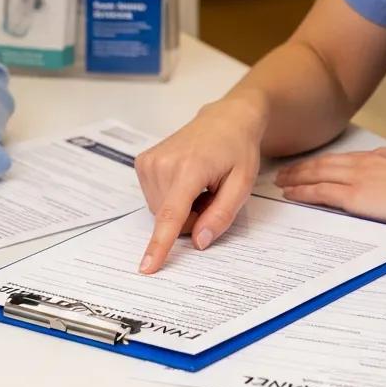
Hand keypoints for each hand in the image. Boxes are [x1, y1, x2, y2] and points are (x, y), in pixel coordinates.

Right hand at [134, 93, 265, 273]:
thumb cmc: (237, 150)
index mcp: (190, 168)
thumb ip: (221, 215)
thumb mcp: (242, 184)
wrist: (225, 119)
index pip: (171, 214)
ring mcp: (149, 161)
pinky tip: (186, 179)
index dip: (160, 244)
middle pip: (169, 219)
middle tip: (211, 193)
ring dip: (182, 207)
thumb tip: (198, 242)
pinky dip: (172, 198)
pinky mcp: (143, 162)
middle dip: (192, 217)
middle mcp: (163, 163)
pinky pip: (154, 199)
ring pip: (160, 212)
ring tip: (200, 183)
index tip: (146, 267)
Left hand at [275, 147, 385, 230]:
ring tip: (281, 182)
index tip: (310, 166)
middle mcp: (365, 163)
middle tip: (283, 172)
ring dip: (296, 178)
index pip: (343, 160)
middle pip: (324, 164)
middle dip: (302, 168)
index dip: (323, 163)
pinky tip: (292, 194)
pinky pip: (322, 192)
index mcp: (380, 158)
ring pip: (317, 175)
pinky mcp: (356, 197)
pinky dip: (304, 192)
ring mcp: (358, 178)